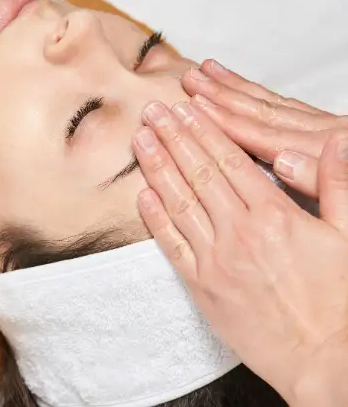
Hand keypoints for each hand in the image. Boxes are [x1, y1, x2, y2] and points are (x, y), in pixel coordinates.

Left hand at [132, 99, 347, 405]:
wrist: (323, 360)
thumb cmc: (341, 303)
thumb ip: (337, 184)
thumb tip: (335, 140)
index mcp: (275, 215)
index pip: (230, 160)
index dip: (204, 130)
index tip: (186, 108)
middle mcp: (239, 232)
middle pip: (198, 173)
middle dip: (173, 137)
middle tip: (153, 111)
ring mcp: (216, 259)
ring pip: (179, 202)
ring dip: (156, 167)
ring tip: (141, 140)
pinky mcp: (202, 286)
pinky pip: (171, 244)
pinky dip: (155, 217)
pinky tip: (142, 194)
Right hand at [179, 59, 346, 197]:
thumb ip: (318, 176)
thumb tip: (285, 161)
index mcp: (320, 150)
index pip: (262, 133)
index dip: (226, 121)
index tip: (194, 107)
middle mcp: (321, 133)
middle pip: (262, 110)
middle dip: (222, 93)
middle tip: (190, 77)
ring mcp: (328, 128)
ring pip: (273, 103)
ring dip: (237, 87)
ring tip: (209, 69)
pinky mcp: (336, 129)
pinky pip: (292, 107)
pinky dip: (266, 96)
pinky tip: (249, 89)